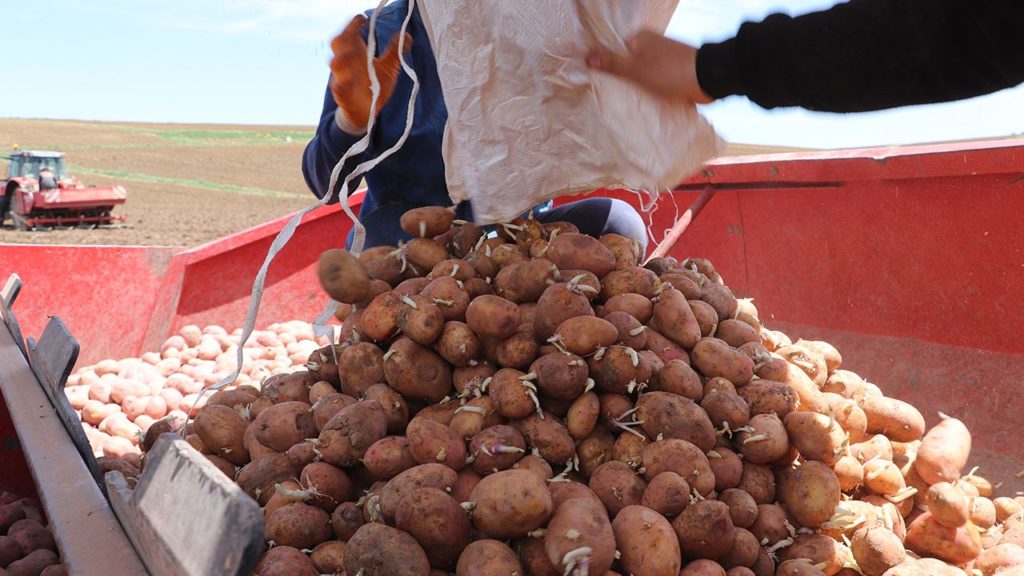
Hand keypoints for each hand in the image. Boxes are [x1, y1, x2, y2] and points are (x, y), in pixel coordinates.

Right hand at [329, 15, 411, 132]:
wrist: (367, 112)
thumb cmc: (374, 87)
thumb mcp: (388, 68)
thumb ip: (395, 52)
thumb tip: (408, 36)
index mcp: (356, 54)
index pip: (348, 34)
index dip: (352, 24)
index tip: (362, 18)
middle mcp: (347, 64)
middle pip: (337, 44)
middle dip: (344, 37)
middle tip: (354, 34)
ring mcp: (343, 79)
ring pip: (336, 65)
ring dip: (343, 60)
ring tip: (354, 57)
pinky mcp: (344, 96)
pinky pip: (338, 88)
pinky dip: (341, 85)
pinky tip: (345, 83)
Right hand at [585, 30, 713, 104]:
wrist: (707, 79)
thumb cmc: (669, 72)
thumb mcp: (634, 69)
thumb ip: (611, 63)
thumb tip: (586, 57)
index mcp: (640, 38)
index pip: (614, 49)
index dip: (606, 65)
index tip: (599, 82)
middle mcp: (651, 45)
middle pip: (627, 62)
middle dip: (621, 78)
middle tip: (612, 95)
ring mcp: (663, 58)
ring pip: (641, 74)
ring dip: (636, 87)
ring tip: (628, 101)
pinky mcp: (673, 72)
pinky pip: (654, 81)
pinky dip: (649, 90)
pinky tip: (644, 101)